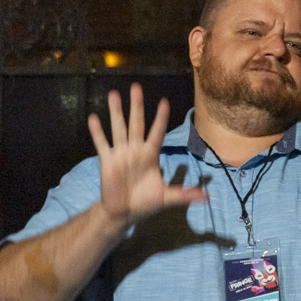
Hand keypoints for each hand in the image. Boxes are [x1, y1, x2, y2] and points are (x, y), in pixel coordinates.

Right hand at [88, 83, 207, 223]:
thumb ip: (185, 194)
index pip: (157, 133)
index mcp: (151, 156)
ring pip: (118, 128)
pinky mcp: (107, 162)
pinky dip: (97, 132)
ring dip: (116, 112)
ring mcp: (120, 154)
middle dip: (137, 106)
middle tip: (136, 86)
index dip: (160, 118)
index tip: (164, 101)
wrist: (123, 214)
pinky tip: (93, 118)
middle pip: (137, 124)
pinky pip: (102, 144)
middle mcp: (136, 150)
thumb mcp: (167, 198)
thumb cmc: (146, 203)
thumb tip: (207, 197)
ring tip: (113, 94)